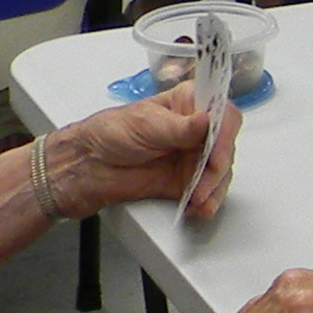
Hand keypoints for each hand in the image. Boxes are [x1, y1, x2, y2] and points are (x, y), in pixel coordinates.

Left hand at [49, 93, 233, 221]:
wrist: (86, 167)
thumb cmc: (109, 133)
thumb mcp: (144, 124)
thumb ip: (179, 127)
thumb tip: (206, 121)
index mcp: (187, 104)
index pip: (221, 112)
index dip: (225, 132)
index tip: (218, 150)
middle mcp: (194, 131)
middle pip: (225, 146)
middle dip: (219, 165)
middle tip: (207, 178)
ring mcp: (191, 157)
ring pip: (220, 172)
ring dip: (215, 188)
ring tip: (200, 199)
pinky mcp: (185, 182)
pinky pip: (206, 193)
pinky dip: (207, 202)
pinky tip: (200, 207)